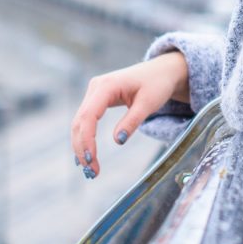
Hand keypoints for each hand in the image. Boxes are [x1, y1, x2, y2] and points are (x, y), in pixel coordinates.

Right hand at [70, 51, 188, 178]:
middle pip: (80, 121)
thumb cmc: (158, 83)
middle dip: (82, 148)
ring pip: (80, 122)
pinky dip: (85, 138)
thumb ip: (133, 121)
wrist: (162, 71)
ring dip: (82, 146)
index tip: (91, 160)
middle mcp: (96, 87)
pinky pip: (86, 120)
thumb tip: (118, 140)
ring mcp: (95, 92)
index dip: (87, 140)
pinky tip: (86, 155)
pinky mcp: (97, 98)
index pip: (88, 116)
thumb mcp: (149, 103)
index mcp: (107, 85)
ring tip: (90, 169)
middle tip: (92, 172)